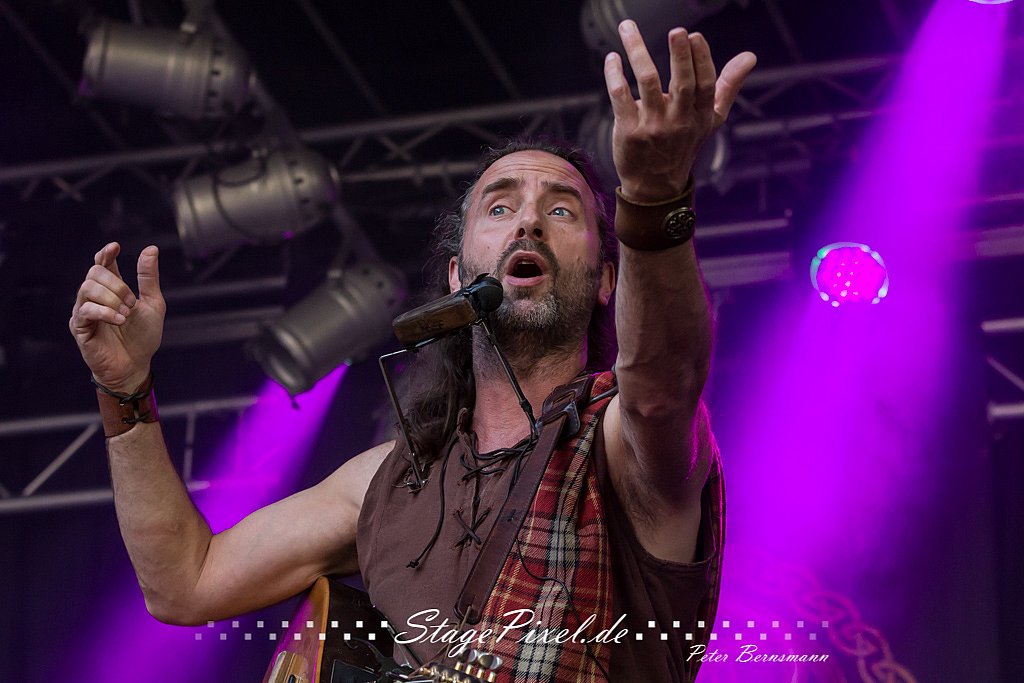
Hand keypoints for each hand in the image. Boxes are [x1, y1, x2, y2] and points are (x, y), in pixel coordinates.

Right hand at [69, 242, 165, 393]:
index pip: (102, 263)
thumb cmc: (143, 337)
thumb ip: (148, 278)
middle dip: (117, 284)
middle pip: (94, 272)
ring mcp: (84, 311)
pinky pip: (85, 309)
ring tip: (126, 314)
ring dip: (111, 298)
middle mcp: (94, 297)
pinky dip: (104, 312)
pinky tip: (119, 320)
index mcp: (111, 289)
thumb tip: (151, 248)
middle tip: (132, 304)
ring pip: (87, 288)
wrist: (136, 365)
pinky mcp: (79, 327)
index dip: (106, 253)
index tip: (116, 247)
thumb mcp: (152, 304)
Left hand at [603, 20, 756, 202]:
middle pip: (682, 85)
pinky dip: (614, 76)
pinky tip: (613, 58)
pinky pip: (620, 98)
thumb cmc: (684, 144)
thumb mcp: (711, 119)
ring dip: (638, 52)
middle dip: (680, 57)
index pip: (705, 85)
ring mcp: (653, 127)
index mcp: (700, 116)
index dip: (702, 60)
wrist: (655, 186)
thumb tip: (751, 56)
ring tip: (628, 28)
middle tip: (677, 31)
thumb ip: (728, 86)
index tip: (695, 36)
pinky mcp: (629, 132)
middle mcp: (679, 121)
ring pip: (647, 83)